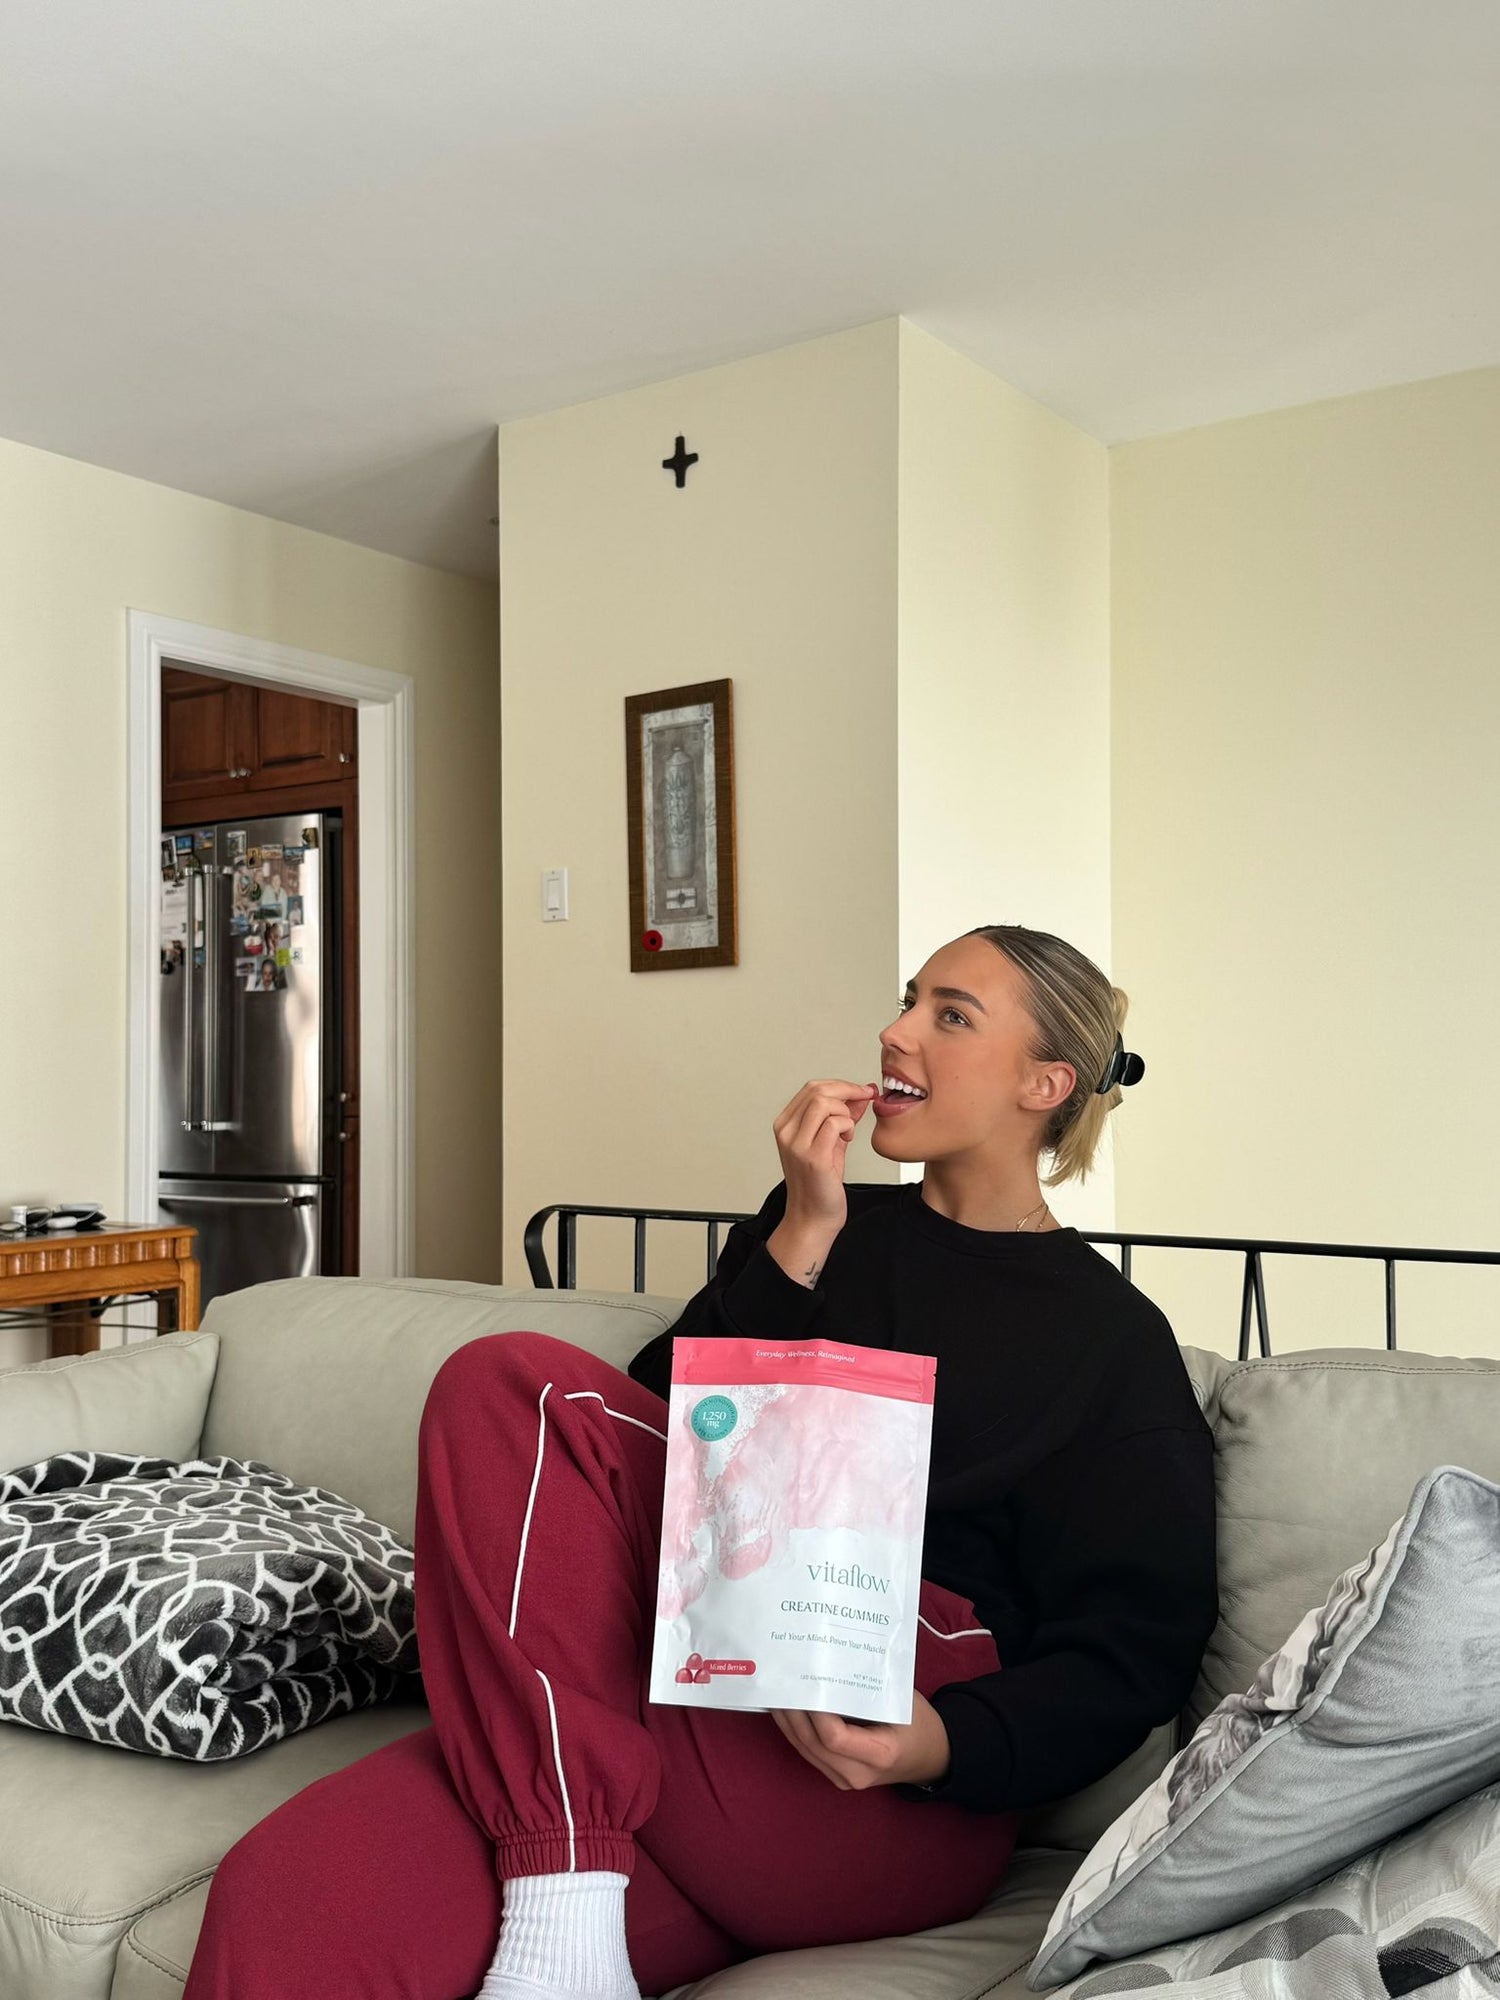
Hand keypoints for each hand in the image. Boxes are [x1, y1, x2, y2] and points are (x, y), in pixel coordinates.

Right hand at [766, 1078, 876, 1284]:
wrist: (814, 1217)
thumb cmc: (821, 1183)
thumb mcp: (832, 1142)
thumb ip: (843, 1117)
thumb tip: (860, 1094)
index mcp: (786, 1125)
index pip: (811, 1088)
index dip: (841, 1084)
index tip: (861, 1090)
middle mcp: (786, 1132)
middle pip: (817, 1090)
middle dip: (848, 1090)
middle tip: (865, 1098)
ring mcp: (797, 1144)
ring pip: (825, 1103)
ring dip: (846, 1111)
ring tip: (849, 1129)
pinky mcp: (813, 1157)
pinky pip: (835, 1123)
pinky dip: (848, 1126)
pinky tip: (847, 1139)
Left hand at [769, 1690, 950, 1790]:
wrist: (930, 1757)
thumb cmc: (918, 1723)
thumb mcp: (901, 1701)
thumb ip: (867, 1688)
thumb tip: (829, 1664)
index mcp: (879, 1754)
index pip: (834, 1737)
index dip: (815, 1711)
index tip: (806, 1681)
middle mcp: (857, 1773)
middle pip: (812, 1744)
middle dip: (792, 1712)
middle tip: (779, 1680)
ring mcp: (845, 1779)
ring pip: (805, 1749)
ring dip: (787, 1721)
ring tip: (775, 1691)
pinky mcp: (837, 1776)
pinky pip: (809, 1753)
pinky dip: (795, 1730)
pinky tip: (785, 1709)